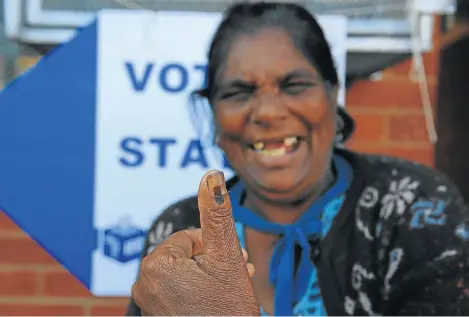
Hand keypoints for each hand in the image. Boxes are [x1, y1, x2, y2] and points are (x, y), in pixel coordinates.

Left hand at [131, 170, 260, 315]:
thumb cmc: (228, 309)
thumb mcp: (227, 256)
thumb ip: (217, 212)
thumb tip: (210, 175)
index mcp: (156, 265)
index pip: (189, 237)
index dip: (215, 248)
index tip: (231, 264)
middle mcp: (143, 283)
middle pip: (186, 255)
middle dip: (211, 261)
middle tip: (233, 277)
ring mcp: (148, 303)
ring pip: (183, 272)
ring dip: (206, 274)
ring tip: (227, 289)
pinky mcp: (156, 316)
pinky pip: (176, 291)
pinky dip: (195, 290)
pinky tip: (214, 301)